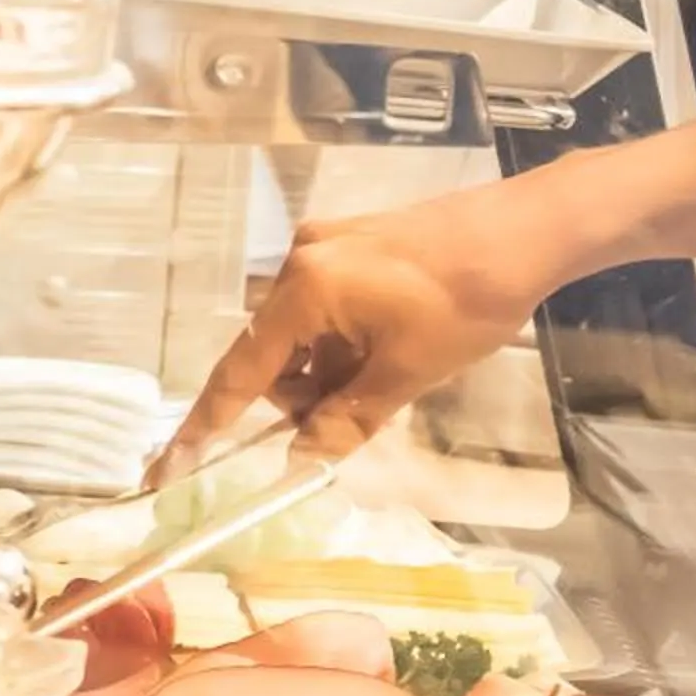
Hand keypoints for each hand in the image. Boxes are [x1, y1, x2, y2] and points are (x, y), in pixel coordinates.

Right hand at [162, 200, 545, 470]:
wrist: (526, 232)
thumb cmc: (466, 302)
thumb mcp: (406, 374)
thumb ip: (345, 419)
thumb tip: (300, 461)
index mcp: (303, 290)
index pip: (239, 371)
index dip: (206, 424)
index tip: (169, 464)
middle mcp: (299, 262)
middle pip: (271, 352)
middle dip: (297, 397)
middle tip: (352, 420)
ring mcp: (326, 248)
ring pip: (301, 334)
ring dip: (325, 372)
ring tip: (385, 382)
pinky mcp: (352, 245)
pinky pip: (324, 310)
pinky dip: (341, 345)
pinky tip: (387, 354)